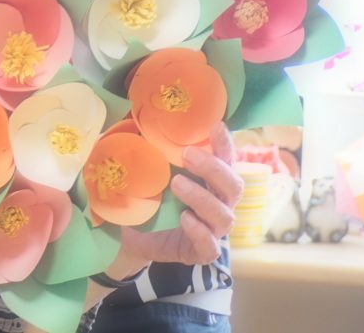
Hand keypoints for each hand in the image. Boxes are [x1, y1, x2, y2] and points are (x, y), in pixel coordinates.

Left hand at [119, 122, 243, 267]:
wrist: (129, 232)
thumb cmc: (145, 192)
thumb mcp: (146, 166)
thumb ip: (149, 143)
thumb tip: (138, 112)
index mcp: (209, 178)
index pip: (226, 158)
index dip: (225, 143)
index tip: (215, 125)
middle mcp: (218, 201)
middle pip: (234, 186)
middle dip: (213, 168)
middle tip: (187, 154)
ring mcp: (212, 229)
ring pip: (223, 215)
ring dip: (202, 197)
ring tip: (176, 183)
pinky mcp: (200, 252)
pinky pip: (211, 246)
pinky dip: (200, 232)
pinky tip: (185, 219)